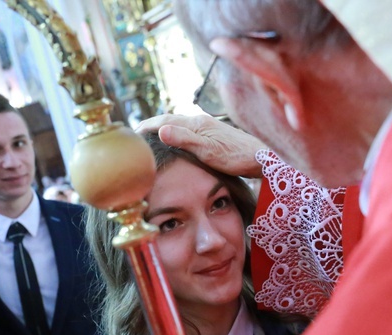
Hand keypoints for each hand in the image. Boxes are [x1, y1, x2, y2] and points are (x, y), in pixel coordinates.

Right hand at [135, 114, 266, 177]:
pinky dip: (176, 135)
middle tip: (135, 137)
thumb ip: (184, 140)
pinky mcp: (213, 134)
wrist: (260, 157)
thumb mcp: (207, 151)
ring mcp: (207, 127)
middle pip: (169, 120)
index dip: (146, 126)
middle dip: (151, 126)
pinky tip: (177, 143)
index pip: (163, 120)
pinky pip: (188, 132)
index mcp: (195, 123)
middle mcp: (200, 121)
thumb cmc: (235, 157)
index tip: (131, 133)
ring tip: (151, 139)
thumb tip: (160, 130)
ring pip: (179, 126)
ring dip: (163, 130)